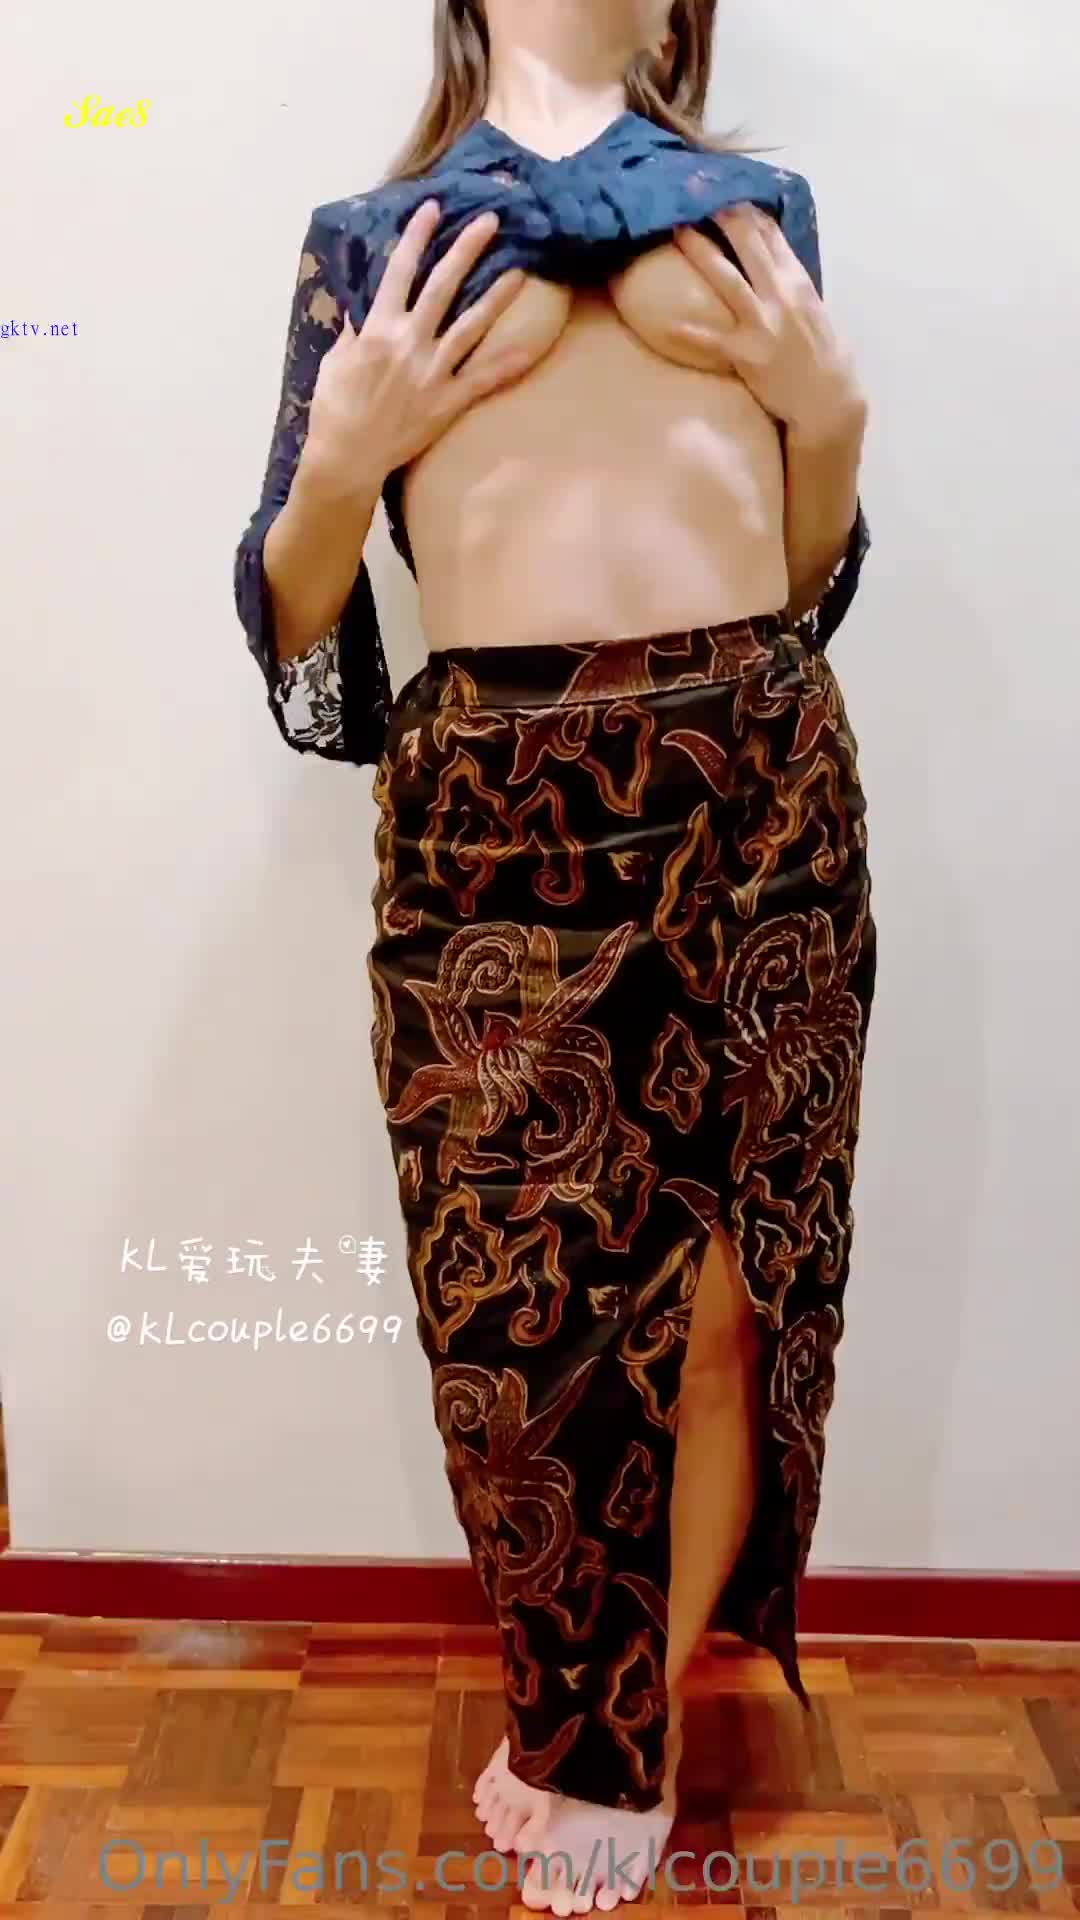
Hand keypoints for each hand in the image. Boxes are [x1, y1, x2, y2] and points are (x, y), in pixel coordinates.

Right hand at [305, 199, 531, 480]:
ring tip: (520, 271)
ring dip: (497, 296)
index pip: (400, 271)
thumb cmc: (333, 408)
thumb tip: (364, 307)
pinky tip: (534, 346)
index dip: (417, 236)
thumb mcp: (335, 361)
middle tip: (491, 221)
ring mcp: (432, 372)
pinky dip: (510, 364)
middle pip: (443, 286)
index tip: (433, 208)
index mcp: (378, 327)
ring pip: (472, 325)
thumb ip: (355, 331)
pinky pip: (484, 379)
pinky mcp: (447, 402)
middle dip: (467, 249)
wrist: (347, 457)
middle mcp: (409, 342)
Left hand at [672, 205, 866, 440]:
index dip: (747, 209)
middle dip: (722, 213)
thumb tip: (772, 269)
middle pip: (748, 243)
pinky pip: (710, 340)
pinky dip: (687, 333)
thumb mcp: (815, 312)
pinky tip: (664, 324)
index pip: (771, 235)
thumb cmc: (826, 359)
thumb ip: (792, 288)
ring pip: (725, 278)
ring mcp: (762, 323)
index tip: (726, 189)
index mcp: (798, 282)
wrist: (829, 402)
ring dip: (700, 250)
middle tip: (697, 190)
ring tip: (676, 229)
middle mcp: (780, 294)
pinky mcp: (746, 354)